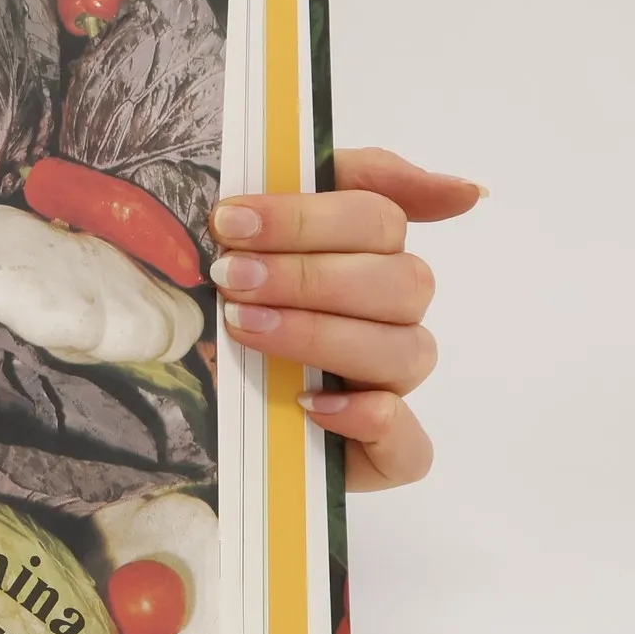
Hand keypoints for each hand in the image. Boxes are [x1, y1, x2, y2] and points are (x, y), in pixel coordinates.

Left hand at [207, 148, 481, 490]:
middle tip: (230, 278)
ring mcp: (388, 386)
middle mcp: (389, 319)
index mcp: (369, 257)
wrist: (168, 404)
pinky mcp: (377, 454)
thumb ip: (343, 179)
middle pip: (402, 283)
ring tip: (245, 327)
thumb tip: (466, 193)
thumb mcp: (259, 230)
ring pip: (406, 351)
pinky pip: (409, 446)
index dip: (307, 218)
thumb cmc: (219, 306)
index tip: (229, 222)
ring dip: (322, 334)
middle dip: (308, 277)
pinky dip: (368, 420)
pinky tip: (310, 402)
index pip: (378, 219)